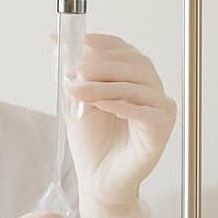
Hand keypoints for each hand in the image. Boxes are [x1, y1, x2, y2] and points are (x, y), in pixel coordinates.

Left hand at [65, 33, 176, 217]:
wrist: (97, 178)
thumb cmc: (92, 141)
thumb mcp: (77, 101)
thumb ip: (74, 73)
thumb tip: (57, 41)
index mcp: (135, 80)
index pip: (126, 51)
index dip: (105, 43)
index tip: (81, 39)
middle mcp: (152, 91)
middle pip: (134, 65)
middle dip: (102, 64)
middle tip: (75, 69)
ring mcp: (160, 111)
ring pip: (136, 87)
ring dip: (103, 86)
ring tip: (77, 91)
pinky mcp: (161, 131)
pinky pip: (145, 112)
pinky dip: (122, 106)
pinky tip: (102, 105)